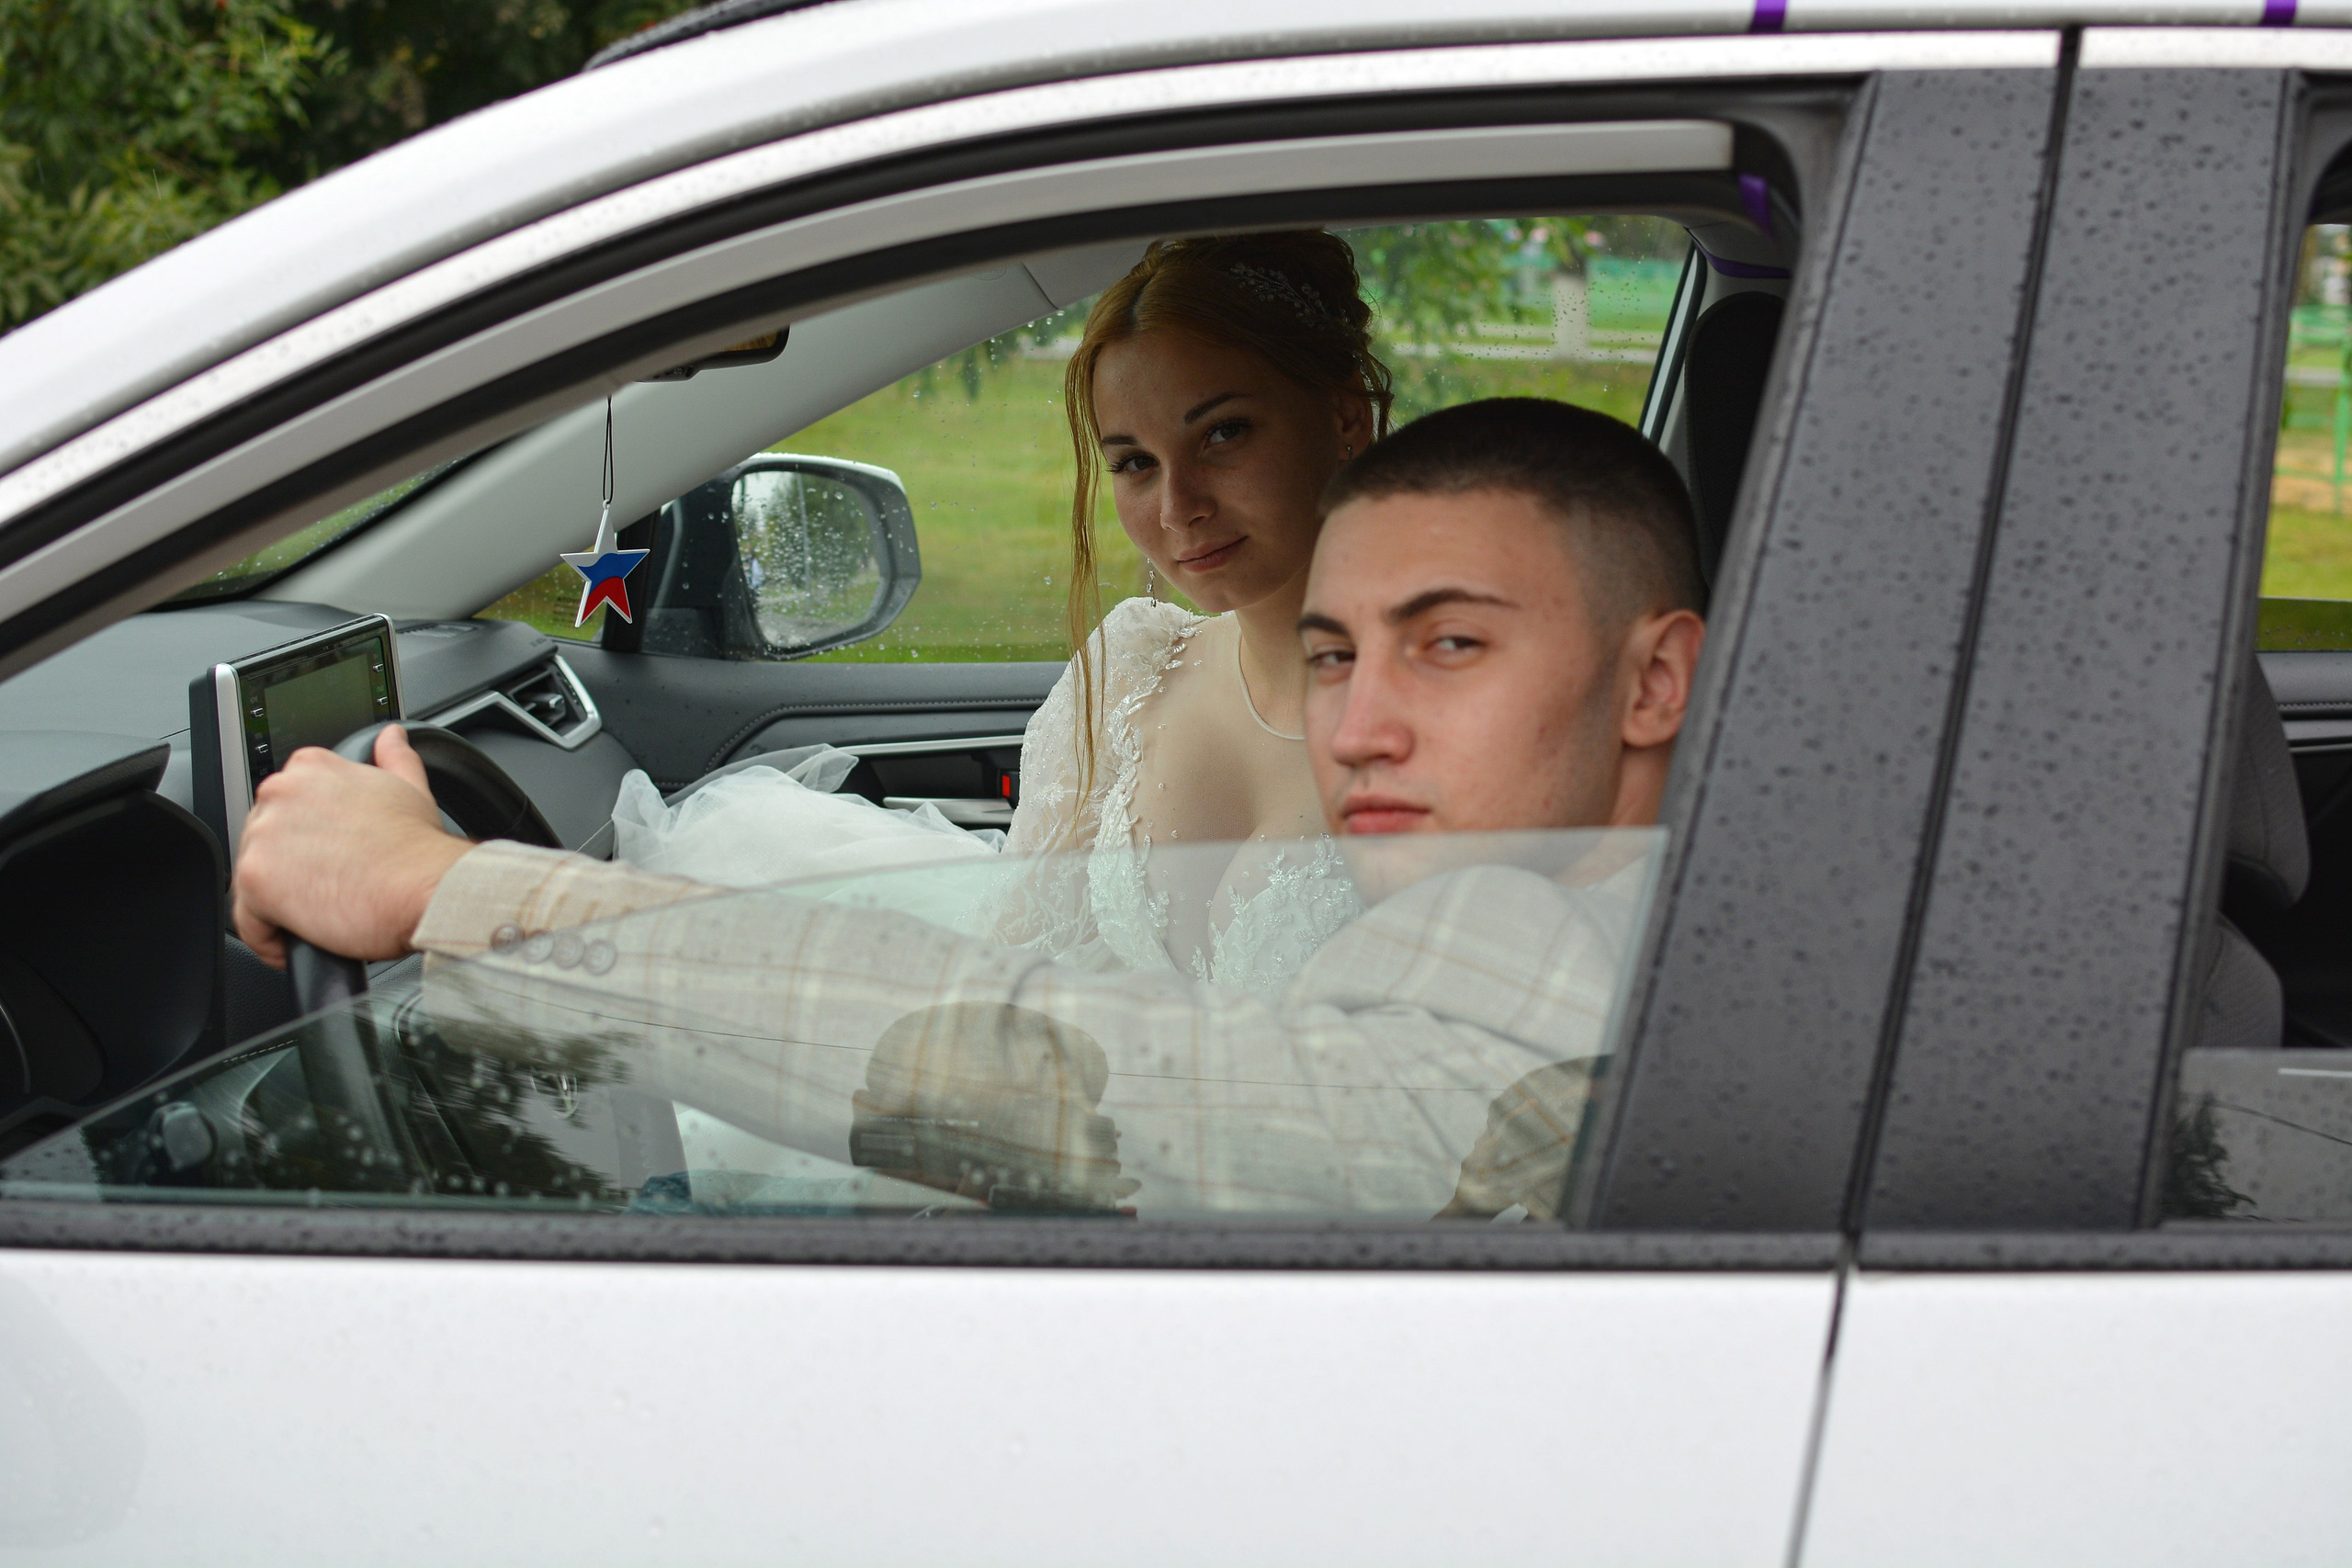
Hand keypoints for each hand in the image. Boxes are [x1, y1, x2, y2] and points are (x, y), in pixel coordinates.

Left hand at [231, 725, 475, 967]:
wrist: (428, 889)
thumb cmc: (419, 850)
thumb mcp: (410, 788)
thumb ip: (393, 758)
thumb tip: (392, 738)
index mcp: (311, 768)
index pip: (285, 808)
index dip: (305, 841)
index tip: (326, 860)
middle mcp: (280, 792)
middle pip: (265, 843)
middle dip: (290, 872)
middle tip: (329, 891)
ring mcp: (265, 834)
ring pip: (253, 880)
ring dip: (279, 905)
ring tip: (320, 919)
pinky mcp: (256, 878)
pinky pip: (247, 921)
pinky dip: (268, 939)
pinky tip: (299, 942)